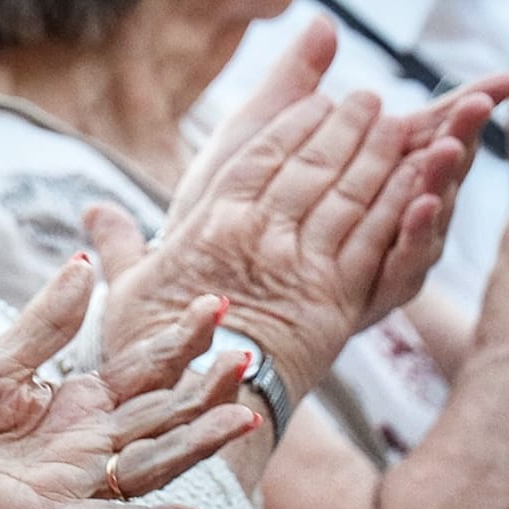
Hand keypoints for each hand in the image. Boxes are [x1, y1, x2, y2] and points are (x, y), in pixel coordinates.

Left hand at [0, 255, 257, 508]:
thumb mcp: (0, 360)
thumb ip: (48, 321)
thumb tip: (86, 262)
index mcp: (77, 404)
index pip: (145, 370)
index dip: (181, 341)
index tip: (215, 304)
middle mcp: (87, 444)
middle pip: (164, 415)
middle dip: (206, 388)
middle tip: (245, 355)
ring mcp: (74, 484)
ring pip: (153, 465)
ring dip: (199, 445)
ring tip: (244, 419)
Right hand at [95, 87, 430, 402]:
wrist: (194, 409)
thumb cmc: (155, 354)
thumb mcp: (128, 292)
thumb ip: (119, 244)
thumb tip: (92, 212)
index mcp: (211, 225)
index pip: (261, 157)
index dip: (295, 124)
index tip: (319, 99)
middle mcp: (259, 236)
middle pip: (311, 166)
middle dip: (345, 127)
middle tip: (369, 99)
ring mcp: (300, 266)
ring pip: (347, 195)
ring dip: (378, 155)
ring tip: (400, 125)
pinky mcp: (335, 300)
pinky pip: (372, 239)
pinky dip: (397, 204)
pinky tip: (416, 181)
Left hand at [178, 16, 508, 323]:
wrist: (192, 283)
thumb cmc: (222, 204)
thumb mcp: (256, 134)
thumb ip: (293, 82)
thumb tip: (324, 22)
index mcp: (368, 174)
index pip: (427, 134)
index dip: (462, 109)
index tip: (501, 81)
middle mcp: (385, 217)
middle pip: (436, 174)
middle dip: (460, 137)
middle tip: (478, 105)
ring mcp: (379, 259)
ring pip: (425, 220)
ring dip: (440, 181)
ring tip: (449, 148)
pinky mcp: (362, 298)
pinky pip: (397, 270)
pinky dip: (411, 237)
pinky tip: (417, 205)